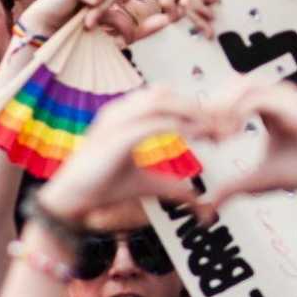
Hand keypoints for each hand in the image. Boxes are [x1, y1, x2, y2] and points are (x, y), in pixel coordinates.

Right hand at [39, 87, 207, 224]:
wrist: (70, 202)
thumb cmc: (105, 188)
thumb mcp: (148, 185)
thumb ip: (173, 186)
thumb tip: (199, 199)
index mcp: (127, 115)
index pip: (166, 99)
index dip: (194, 109)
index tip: (219, 126)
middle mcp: (122, 111)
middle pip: (168, 95)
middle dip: (198, 107)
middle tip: (225, 124)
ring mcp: (117, 120)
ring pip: (162, 102)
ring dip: (192, 112)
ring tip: (216, 128)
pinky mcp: (117, 136)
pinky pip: (154, 123)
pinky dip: (179, 127)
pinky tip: (197, 137)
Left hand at [203, 79, 296, 200]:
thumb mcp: (256, 181)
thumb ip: (231, 187)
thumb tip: (208, 206)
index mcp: (267, 106)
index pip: (231, 96)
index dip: (209, 112)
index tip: (192, 135)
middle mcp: (276, 95)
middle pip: (233, 84)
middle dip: (212, 106)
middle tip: (198, 132)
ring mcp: (285, 97)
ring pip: (243, 86)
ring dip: (223, 107)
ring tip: (214, 134)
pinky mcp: (292, 105)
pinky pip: (257, 98)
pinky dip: (238, 112)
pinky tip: (230, 133)